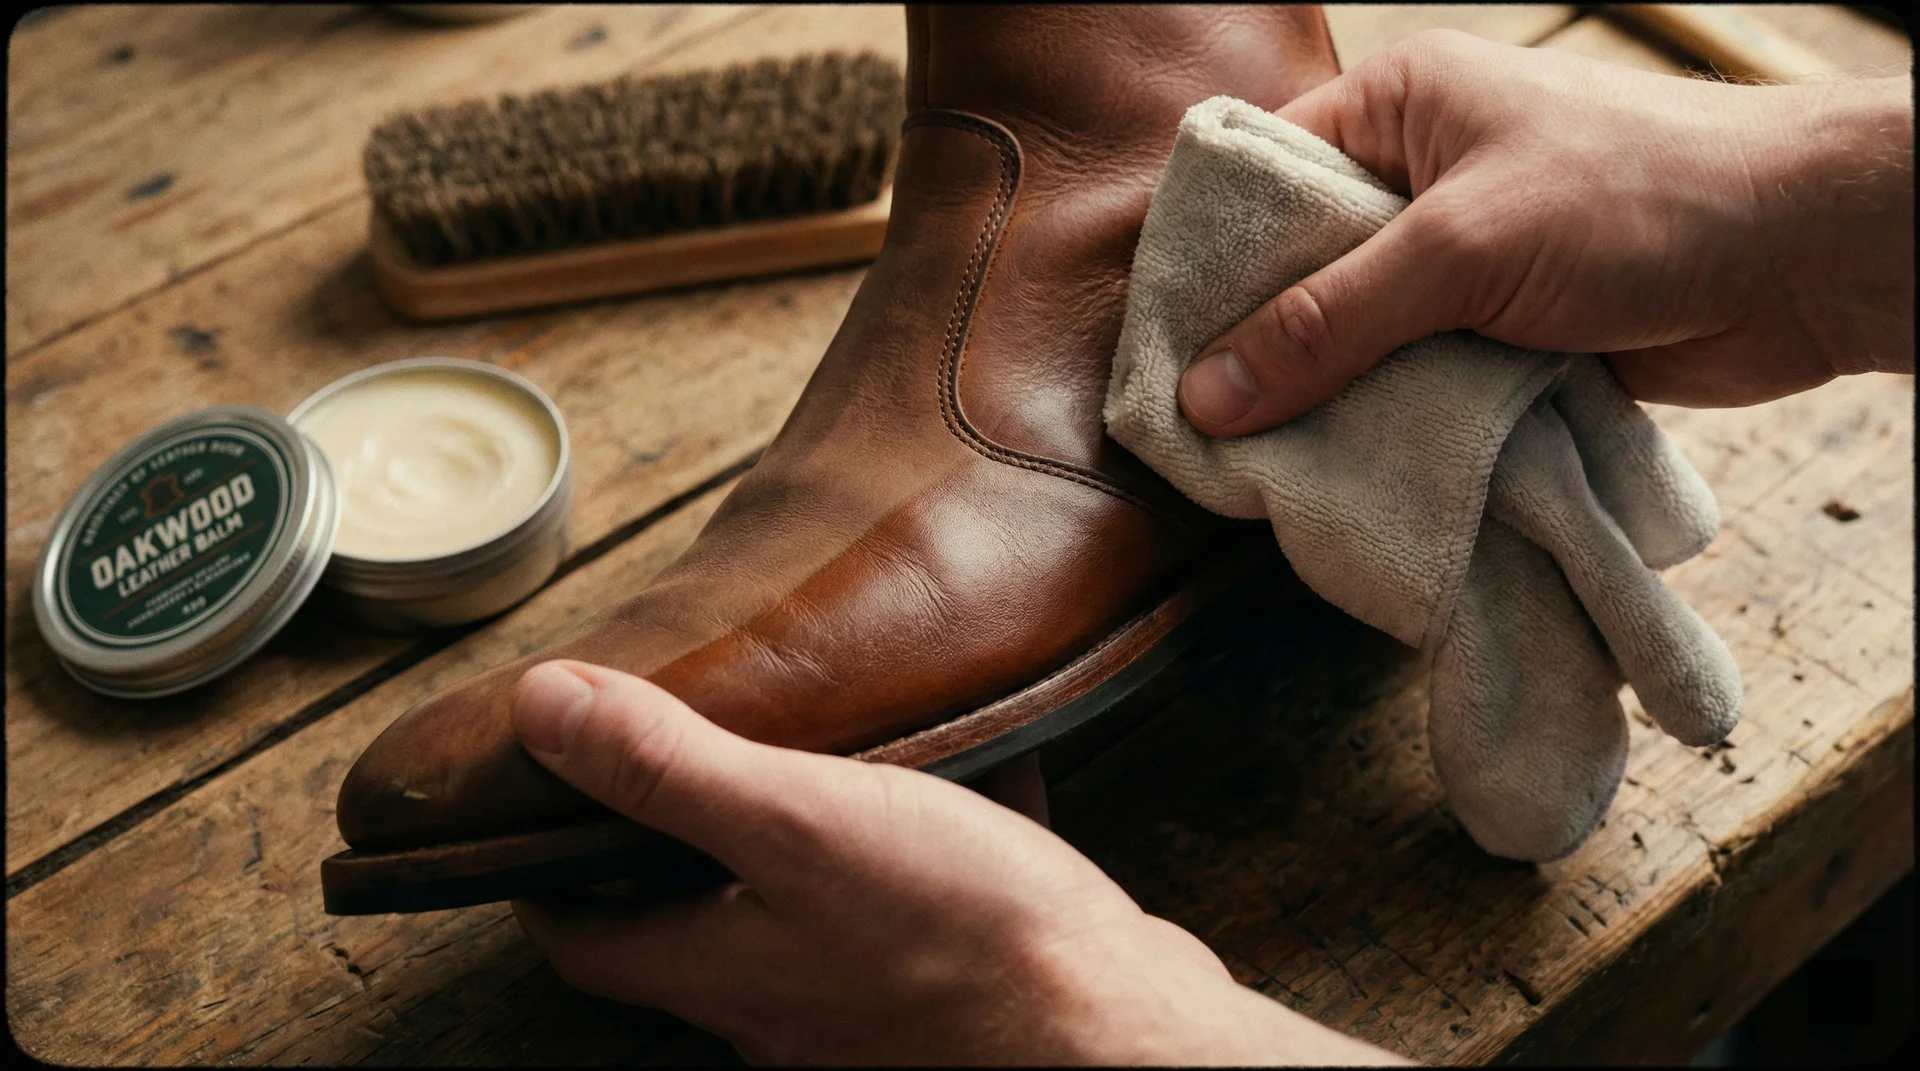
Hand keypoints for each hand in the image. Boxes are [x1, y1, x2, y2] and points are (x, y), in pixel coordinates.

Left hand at [506, 660, 1400, 1064]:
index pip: (586, 940)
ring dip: (806, 840)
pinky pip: (922, 904)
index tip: (538, 812)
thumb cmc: (964, 939)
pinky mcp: (965, 992)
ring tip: (824, 746)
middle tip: (684, 755)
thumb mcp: (798, 823)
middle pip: (695, 929)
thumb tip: (539, 707)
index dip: (547, 879)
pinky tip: (977, 764)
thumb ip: (669, 770)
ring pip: (813, 912)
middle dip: (681, 846)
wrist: (1124, 1038)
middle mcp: (785, 1006)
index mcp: (724, 969)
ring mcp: (876, 1009)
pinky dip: (929, 838)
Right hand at [1179, 31, 1914, 437]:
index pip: (1263, 179)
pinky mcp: (1501, 332)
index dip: (1208, 262)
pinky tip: (1348, 471)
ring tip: (1269, 468)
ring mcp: (1462, 260)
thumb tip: (1206, 396)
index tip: (1163, 352)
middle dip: (1263, 348)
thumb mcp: (1461, 249)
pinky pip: (1413, 382)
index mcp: (1398, 108)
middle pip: (1301, 271)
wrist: (1804, 256)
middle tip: (1211, 431)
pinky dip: (1389, 423)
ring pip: (1356, 339)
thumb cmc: (1641, 199)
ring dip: (1330, 399)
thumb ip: (1329, 323)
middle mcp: (1419, 177)